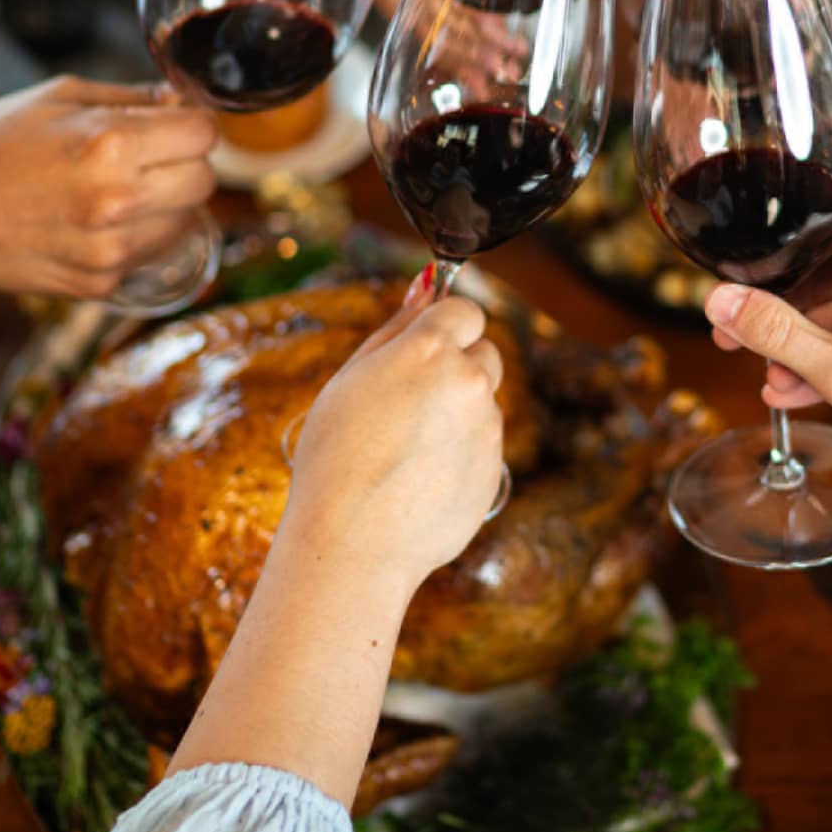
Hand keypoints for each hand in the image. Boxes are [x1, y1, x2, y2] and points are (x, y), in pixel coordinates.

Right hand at [0, 76, 216, 297]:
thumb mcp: (60, 97)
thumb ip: (130, 97)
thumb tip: (181, 102)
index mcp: (111, 144)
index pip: (204, 135)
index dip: (192, 127)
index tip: (176, 128)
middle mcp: (118, 200)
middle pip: (206, 181)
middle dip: (186, 164)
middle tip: (152, 160)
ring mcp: (111, 247)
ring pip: (187, 221)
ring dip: (167, 204)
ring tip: (120, 192)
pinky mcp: (101, 282)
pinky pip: (152, 254)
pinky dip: (138, 237)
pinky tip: (100, 222)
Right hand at [283, 283, 503, 585]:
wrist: (353, 543)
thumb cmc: (336, 457)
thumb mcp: (351, 380)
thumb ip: (395, 330)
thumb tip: (425, 287)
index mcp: (431, 349)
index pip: (465, 310)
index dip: (446, 327)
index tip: (427, 346)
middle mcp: (470, 382)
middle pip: (484, 352)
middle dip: (458, 367)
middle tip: (410, 403)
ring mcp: (488, 428)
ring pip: (483, 402)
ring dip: (458, 413)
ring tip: (407, 450)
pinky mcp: (496, 469)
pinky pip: (483, 445)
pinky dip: (461, 453)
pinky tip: (420, 479)